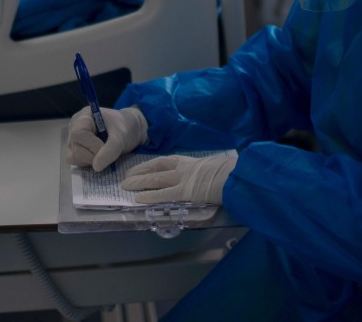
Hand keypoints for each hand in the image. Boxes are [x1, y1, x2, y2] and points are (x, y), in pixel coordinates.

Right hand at [65, 106, 147, 171]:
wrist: (129, 130)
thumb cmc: (124, 127)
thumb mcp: (121, 137)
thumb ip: (110, 150)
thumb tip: (96, 167)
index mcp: (83, 117)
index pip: (78, 134)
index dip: (92, 145)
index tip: (106, 147)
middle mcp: (74, 128)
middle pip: (76, 148)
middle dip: (94, 155)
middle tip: (109, 151)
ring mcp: (73, 140)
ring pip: (74, 157)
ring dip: (92, 160)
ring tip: (105, 153)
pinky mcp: (75, 151)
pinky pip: (77, 162)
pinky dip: (90, 163)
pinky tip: (101, 156)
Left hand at [121, 155, 236, 204]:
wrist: (236, 175)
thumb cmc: (230, 172)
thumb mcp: (213, 168)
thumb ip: (203, 172)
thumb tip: (202, 177)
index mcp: (190, 162)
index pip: (164, 162)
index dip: (149, 165)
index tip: (139, 168)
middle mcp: (183, 168)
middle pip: (156, 168)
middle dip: (139, 173)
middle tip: (126, 177)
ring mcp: (183, 179)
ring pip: (156, 179)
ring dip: (139, 183)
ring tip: (125, 186)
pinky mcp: (185, 192)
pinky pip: (163, 194)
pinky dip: (150, 196)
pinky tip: (138, 199)